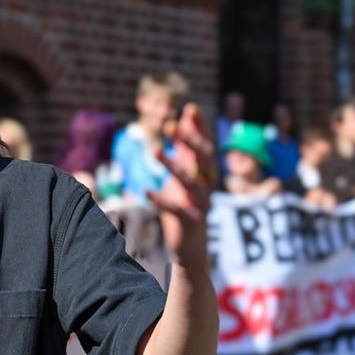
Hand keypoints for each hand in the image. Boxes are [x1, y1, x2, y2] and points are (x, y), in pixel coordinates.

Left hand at [148, 103, 215, 268]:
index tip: (189, 108)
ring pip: (191, 181)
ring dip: (172, 165)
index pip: (206, 145)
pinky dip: (161, 200)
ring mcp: (201, 203)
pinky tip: (146, 191)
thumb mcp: (183, 174)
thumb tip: (183, 118)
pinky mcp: (191, 221)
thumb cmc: (184, 205)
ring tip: (154, 150)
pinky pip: (177, 209)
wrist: (190, 246)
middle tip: (172, 125)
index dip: (199, 127)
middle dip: (190, 140)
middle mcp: (208, 184)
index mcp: (206, 172)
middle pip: (205, 158)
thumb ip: (183, 149)